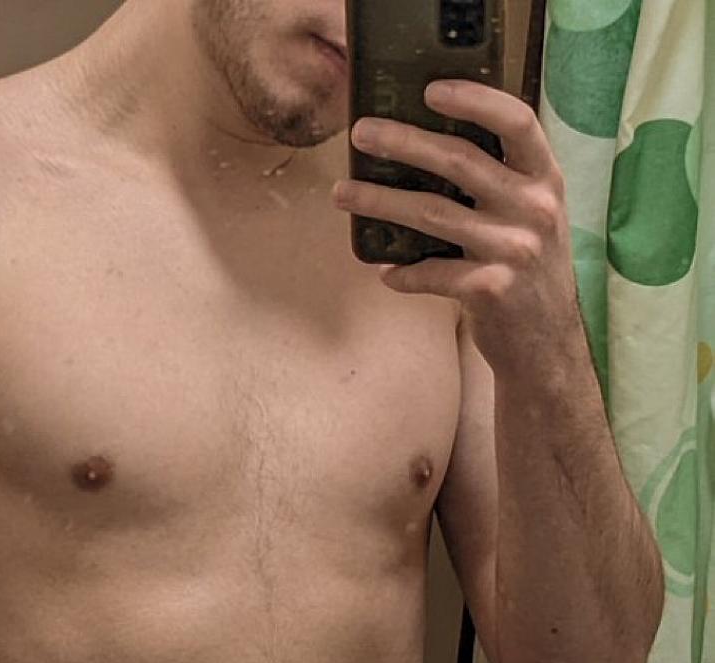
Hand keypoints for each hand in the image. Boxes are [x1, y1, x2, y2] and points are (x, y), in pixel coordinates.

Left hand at [333, 80, 580, 368]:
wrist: (548, 346)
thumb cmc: (528, 273)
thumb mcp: (532, 217)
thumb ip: (501, 183)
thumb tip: (426, 151)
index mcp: (546, 179)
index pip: (516, 122)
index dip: (474, 100)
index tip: (430, 90)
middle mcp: (535, 208)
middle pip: (460, 160)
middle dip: (403, 142)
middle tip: (361, 133)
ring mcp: (514, 249)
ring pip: (432, 213)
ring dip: (379, 202)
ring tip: (342, 193)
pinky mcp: (491, 289)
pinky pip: (431, 273)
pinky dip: (403, 273)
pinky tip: (384, 271)